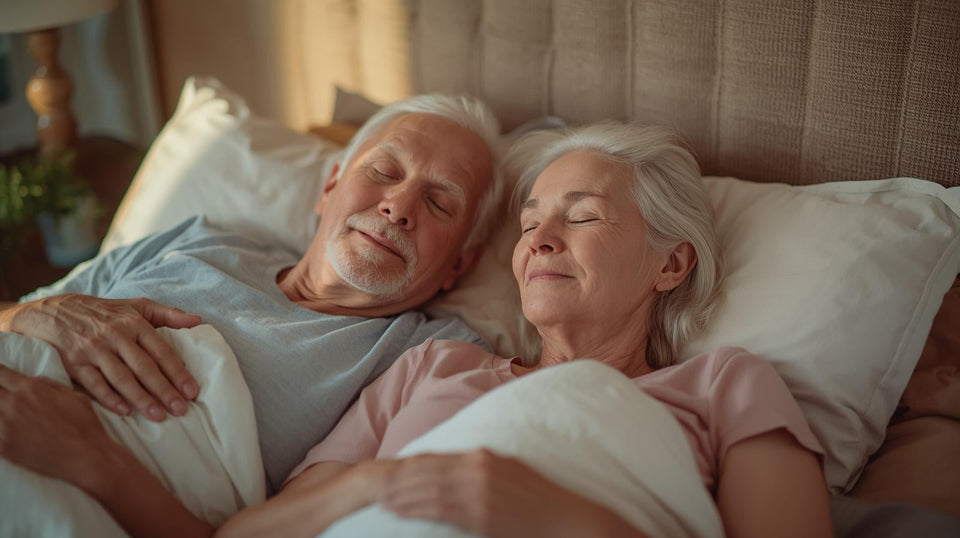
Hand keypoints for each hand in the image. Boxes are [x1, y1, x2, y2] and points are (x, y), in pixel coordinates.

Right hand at [0, 294, 201, 420]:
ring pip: (121, 378)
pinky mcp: (74, 363)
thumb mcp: (137, 306)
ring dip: (141, 398)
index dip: (178, 372)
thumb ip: (169, 314)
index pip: (161, 351)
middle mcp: (115, 336)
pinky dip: (108, 398)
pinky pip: (94, 383)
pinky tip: (124, 412)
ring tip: (158, 416)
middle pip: (144, 367)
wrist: (55, 313)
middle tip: (181, 409)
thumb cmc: (106, 313)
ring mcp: (94, 350)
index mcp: (134, 323)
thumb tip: (198, 321)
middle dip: (164, 390)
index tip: (192, 391)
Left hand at [0, 363, 114, 488]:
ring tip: (7, 415)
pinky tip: (5, 431)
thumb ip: (51, 385)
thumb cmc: (85, 425)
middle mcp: (14, 405)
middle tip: (6, 400)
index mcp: (31, 389)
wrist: (86, 456)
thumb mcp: (74, 396)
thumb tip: (34, 380)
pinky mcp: (3, 447)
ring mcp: (5, 427)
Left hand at [378, 449, 640, 537]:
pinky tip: (398, 512)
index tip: (392, 469)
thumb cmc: (541, 501)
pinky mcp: (480, 515)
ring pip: (427, 490)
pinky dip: (414, 509)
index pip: (437, 457)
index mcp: (485, 455)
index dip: (410, 464)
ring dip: (399, 495)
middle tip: (374, 484)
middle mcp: (478, 467)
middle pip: (426, 471)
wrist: (567, 520)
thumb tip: (459, 471)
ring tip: (379, 499)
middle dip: (398, 479)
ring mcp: (478, 491)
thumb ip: (483, 468)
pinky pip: (439, 511)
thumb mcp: (511, 472)